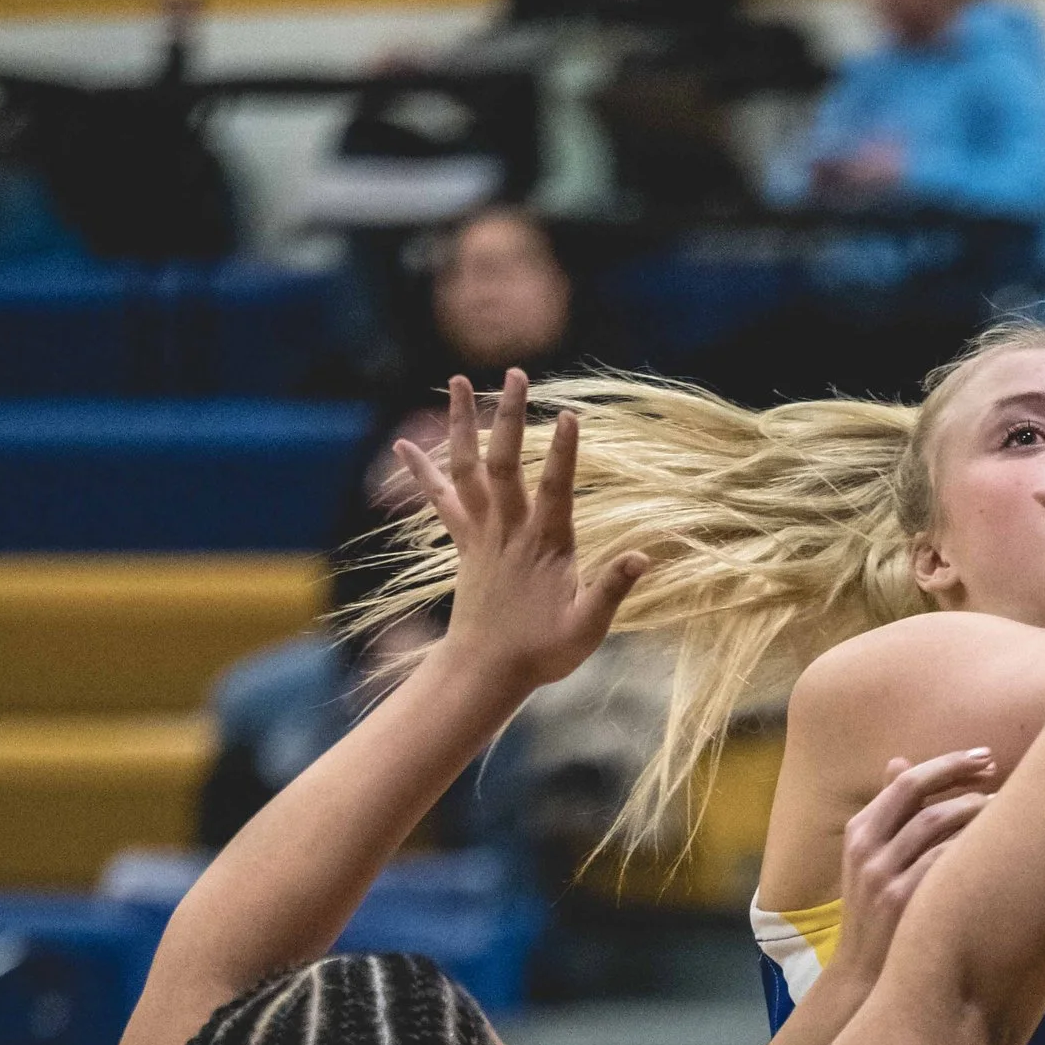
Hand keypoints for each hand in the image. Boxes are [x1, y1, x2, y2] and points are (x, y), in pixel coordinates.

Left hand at [396, 371, 645, 698]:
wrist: (486, 671)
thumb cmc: (544, 653)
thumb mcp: (588, 628)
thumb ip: (612, 590)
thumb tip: (643, 557)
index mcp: (546, 547)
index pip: (557, 491)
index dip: (565, 455)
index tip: (570, 416)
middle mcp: (510, 531)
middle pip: (508, 464)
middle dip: (512, 418)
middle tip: (518, 373)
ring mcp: (483, 533)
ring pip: (468, 469)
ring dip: (462, 424)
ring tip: (457, 380)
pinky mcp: (465, 542)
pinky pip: (440, 499)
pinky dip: (421, 471)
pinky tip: (400, 445)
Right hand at [835, 748, 997, 981]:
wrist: (864, 975)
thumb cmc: (877, 913)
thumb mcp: (871, 859)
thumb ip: (888, 813)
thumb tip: (900, 761)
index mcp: (859, 831)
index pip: (906, 783)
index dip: (947, 764)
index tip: (983, 757)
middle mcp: (867, 849)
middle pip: (923, 797)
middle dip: (965, 778)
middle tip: (1001, 770)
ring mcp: (883, 876)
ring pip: (936, 825)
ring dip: (975, 810)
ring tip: (1006, 806)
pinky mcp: (902, 902)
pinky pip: (945, 861)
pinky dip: (972, 846)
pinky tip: (997, 843)